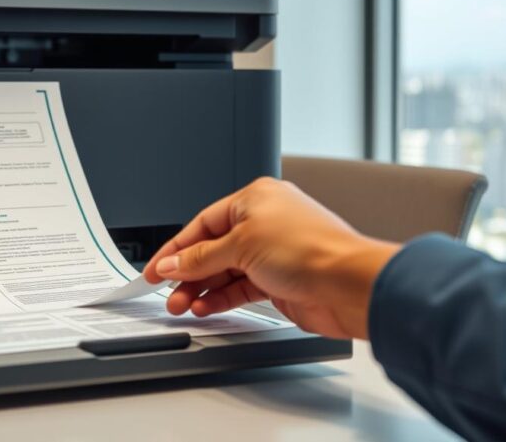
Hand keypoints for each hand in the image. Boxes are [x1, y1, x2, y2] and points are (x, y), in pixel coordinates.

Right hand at [143, 177, 399, 339]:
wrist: (349, 285)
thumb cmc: (311, 250)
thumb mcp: (241, 246)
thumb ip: (201, 258)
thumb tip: (174, 262)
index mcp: (255, 199)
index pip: (203, 223)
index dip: (176, 248)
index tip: (156, 268)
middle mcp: (264, 223)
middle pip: (212, 249)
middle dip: (187, 273)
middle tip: (167, 292)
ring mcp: (272, 253)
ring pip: (225, 271)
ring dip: (201, 289)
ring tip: (182, 305)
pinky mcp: (280, 280)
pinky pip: (240, 288)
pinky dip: (221, 298)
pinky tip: (206, 307)